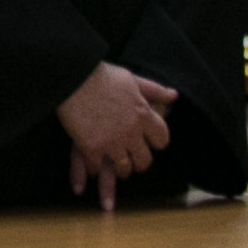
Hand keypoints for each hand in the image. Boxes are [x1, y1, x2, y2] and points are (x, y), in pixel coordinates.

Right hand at [59, 62, 177, 209]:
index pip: (161, 139)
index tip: (152, 143)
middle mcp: (131, 133)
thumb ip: (154, 90)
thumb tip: (174, 96)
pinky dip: (91, 171)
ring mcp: (111, 143)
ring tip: (117, 171)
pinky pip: (94, 167)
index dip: (157, 142)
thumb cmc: (102, 75)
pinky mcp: (90, 147)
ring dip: (120, 171)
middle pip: (144, 160)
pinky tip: (90, 172)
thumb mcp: (132, 79)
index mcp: (144, 116)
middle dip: (140, 162)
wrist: (72, 77)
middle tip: (135, 163)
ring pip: (123, 169)